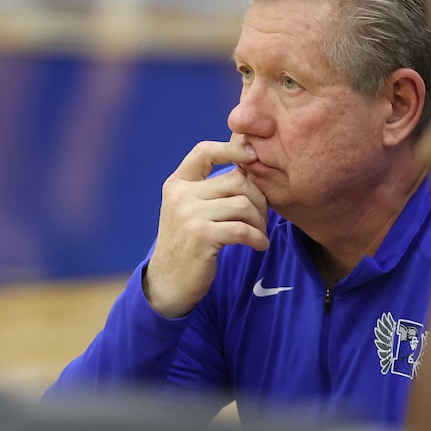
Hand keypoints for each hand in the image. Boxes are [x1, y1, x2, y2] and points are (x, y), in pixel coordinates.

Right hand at [145, 140, 268, 317]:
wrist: (168, 282)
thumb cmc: (187, 242)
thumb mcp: (189, 209)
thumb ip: (209, 188)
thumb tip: (249, 162)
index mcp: (177, 183)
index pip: (204, 151)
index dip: (231, 148)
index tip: (252, 156)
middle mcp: (180, 195)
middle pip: (236, 180)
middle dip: (258, 198)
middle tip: (262, 217)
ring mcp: (189, 215)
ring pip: (244, 204)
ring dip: (260, 221)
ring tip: (259, 233)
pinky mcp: (202, 236)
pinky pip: (244, 229)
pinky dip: (258, 238)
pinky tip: (260, 245)